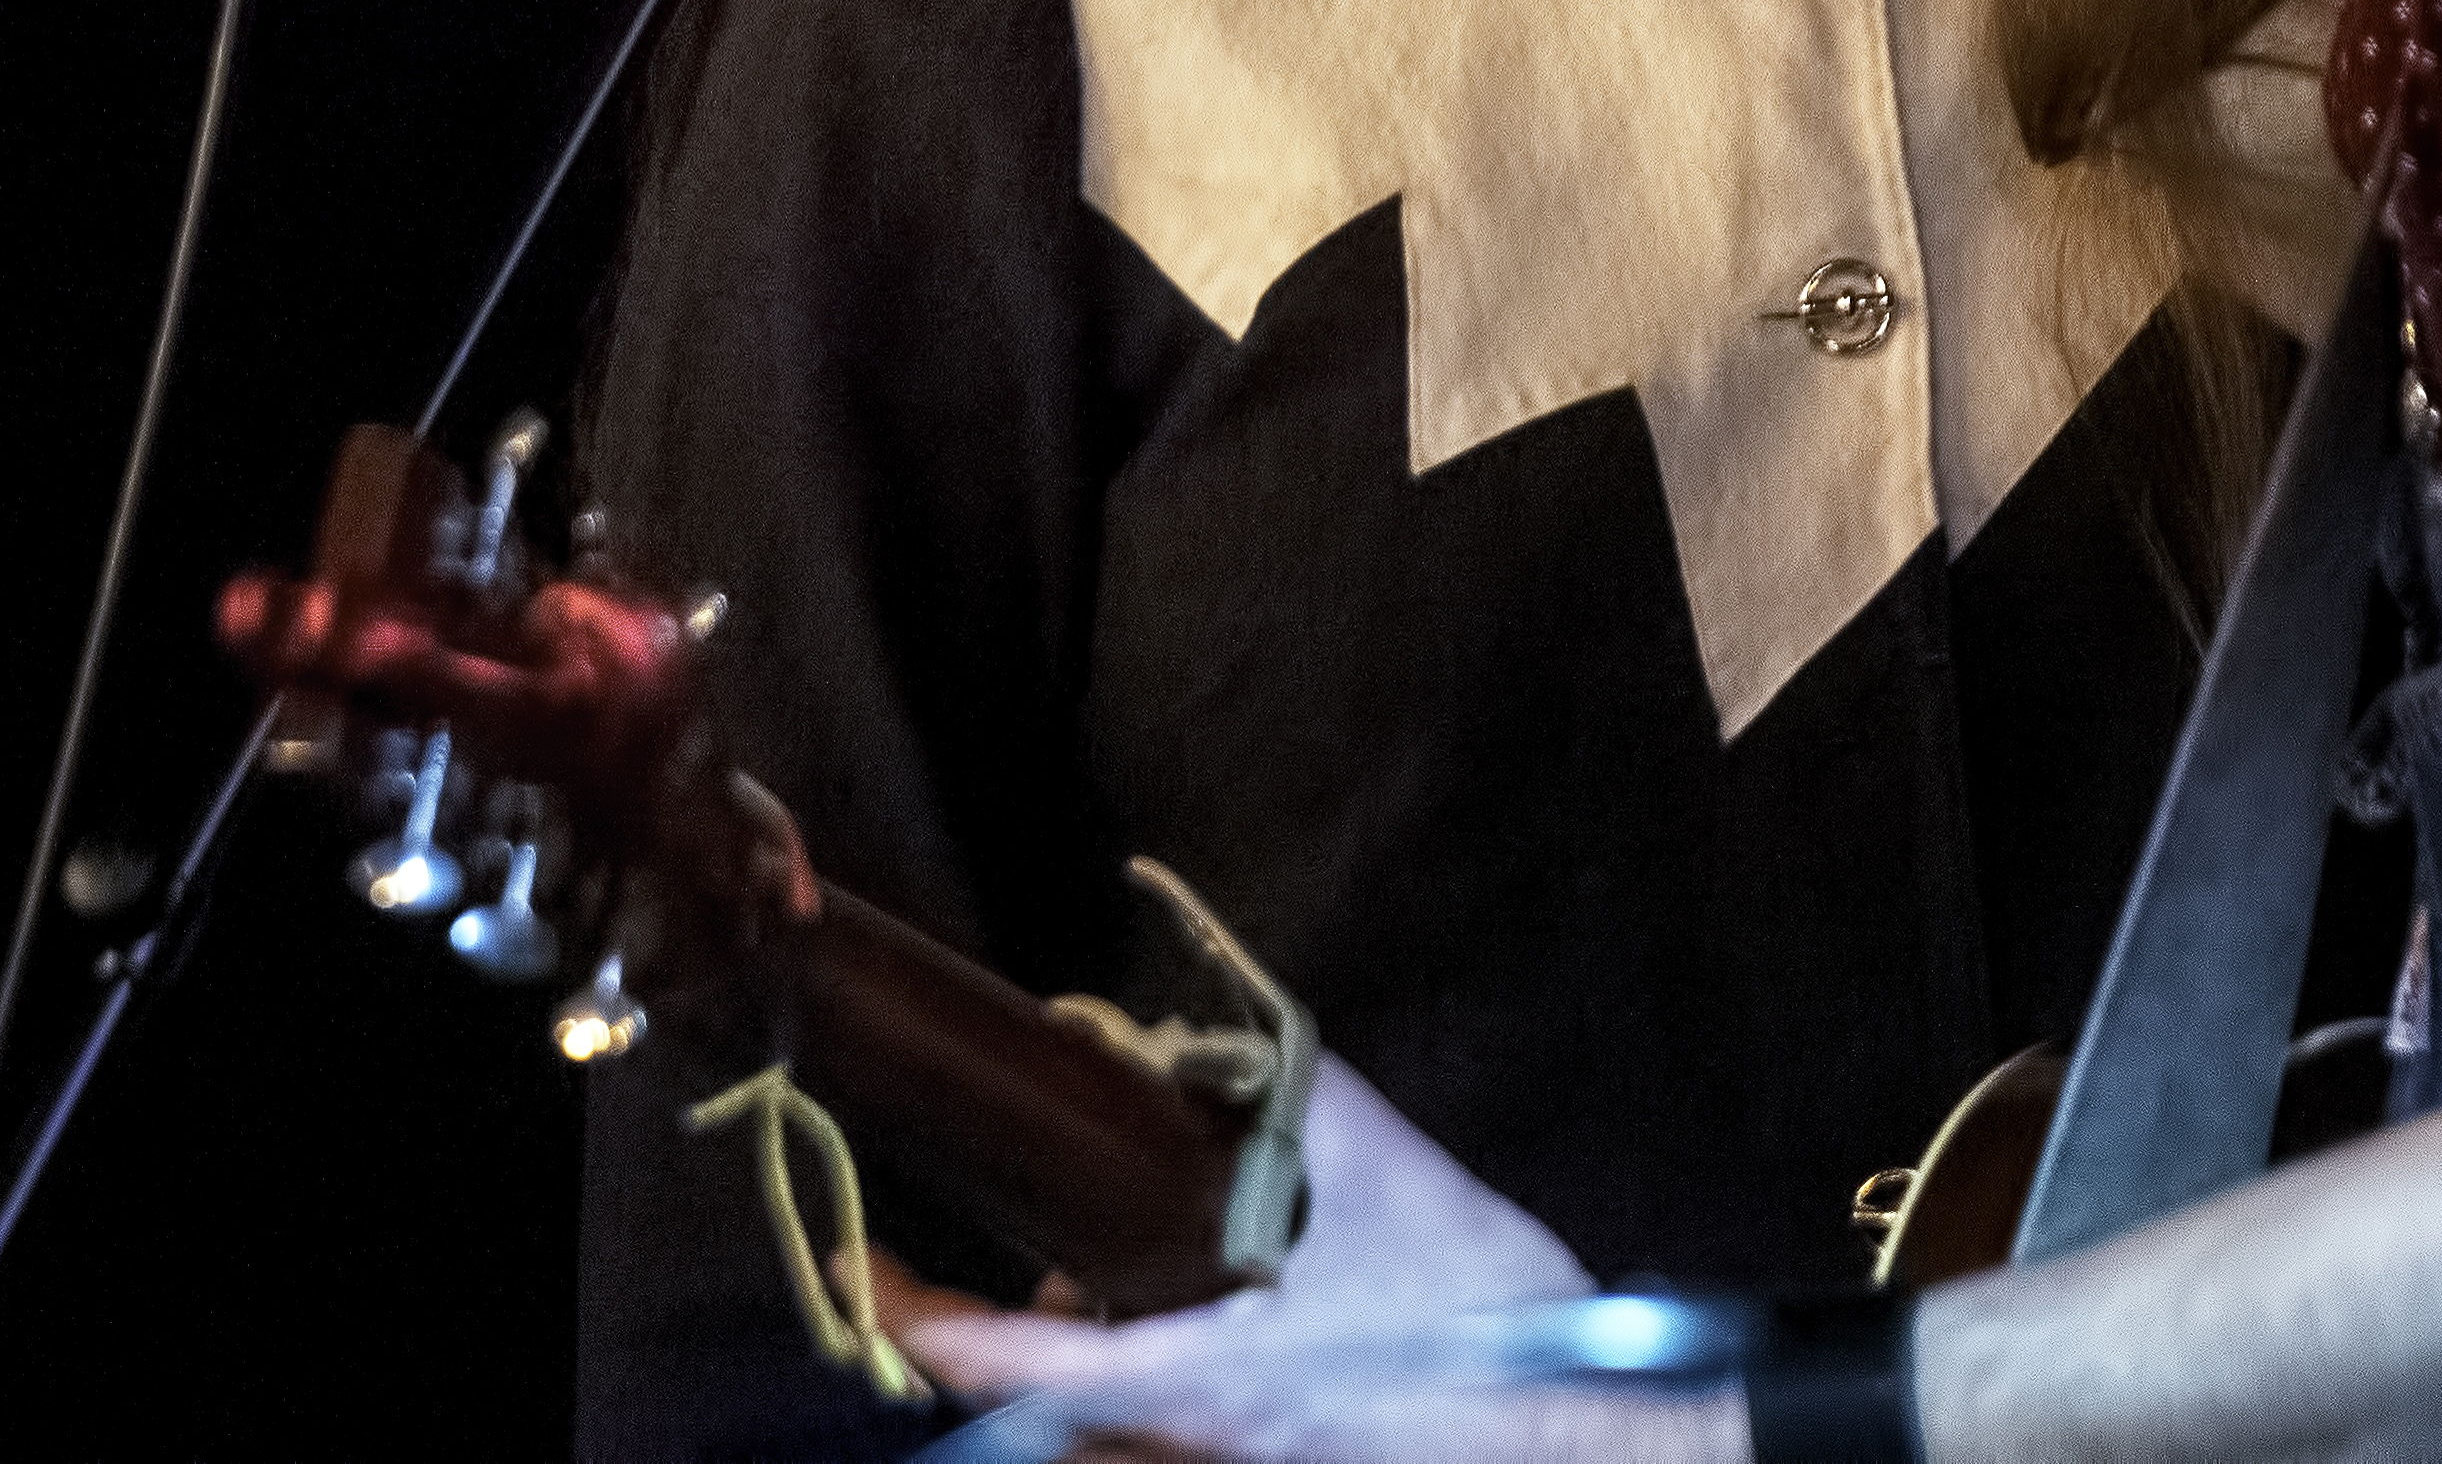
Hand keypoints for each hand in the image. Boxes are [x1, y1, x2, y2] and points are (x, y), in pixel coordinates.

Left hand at [887, 1056, 1744, 1460]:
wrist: (1577, 1420)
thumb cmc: (1477, 1314)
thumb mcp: (1380, 1168)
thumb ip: (1284, 1083)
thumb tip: (1206, 1022)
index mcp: (1198, 1379)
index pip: (1010, 1365)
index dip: (921, 1319)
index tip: (864, 1271)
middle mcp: (1198, 1442)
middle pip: (1051, 1398)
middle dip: (1027, 1321)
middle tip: (1045, 1232)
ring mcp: (1237, 1463)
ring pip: (1110, 1422)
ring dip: (1099, 1345)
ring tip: (1135, 1253)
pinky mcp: (1280, 1460)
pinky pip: (1174, 1428)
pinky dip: (1160, 1366)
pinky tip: (1220, 1294)